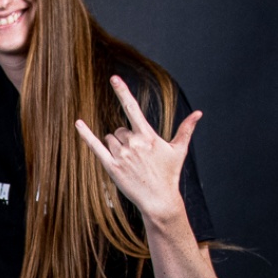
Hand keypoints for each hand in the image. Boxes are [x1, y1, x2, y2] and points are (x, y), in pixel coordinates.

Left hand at [75, 76, 201, 226]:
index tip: (114, 78)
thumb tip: (199, 113)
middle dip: (126, 139)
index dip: (123, 92)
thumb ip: (186, 129)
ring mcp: (121, 155)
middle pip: (120, 130)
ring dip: (116, 146)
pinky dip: (86, 135)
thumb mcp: (179, 150)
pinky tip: (78, 123)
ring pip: (110, 139)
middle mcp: (133, 143)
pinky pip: (95, 147)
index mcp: (148, 136)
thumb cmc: (169, 175)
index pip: (133, 108)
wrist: (159, 199)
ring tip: (130, 162)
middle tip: (137, 156)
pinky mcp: (111, 167)